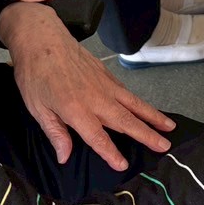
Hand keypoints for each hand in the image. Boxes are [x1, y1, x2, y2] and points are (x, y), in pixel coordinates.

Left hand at [0, 1, 174, 170]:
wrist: (41, 38)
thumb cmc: (35, 74)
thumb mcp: (36, 107)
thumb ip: (55, 133)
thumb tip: (64, 157)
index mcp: (76, 109)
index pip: (98, 137)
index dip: (111, 153)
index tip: (123, 166)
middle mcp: (96, 98)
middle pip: (125, 121)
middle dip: (147, 135)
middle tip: (165, 146)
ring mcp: (104, 84)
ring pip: (133, 104)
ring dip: (152, 116)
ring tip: (169, 127)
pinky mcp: (105, 73)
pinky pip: (126, 91)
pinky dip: (139, 102)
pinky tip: (146, 109)